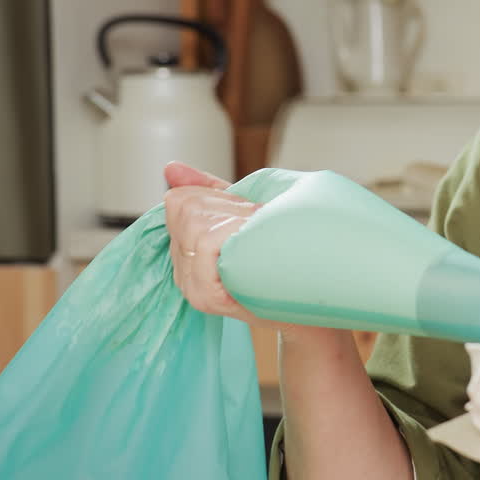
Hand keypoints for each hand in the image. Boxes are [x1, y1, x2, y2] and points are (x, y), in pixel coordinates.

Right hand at [164, 161, 304, 330]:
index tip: (247, 213)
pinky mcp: (204, 295)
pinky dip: (232, 234)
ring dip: (236, 220)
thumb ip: (209, 191)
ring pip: (196, 223)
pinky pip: (205, 243)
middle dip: (227, 208)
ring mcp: (190, 285)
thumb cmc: (278, 267)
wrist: (308, 311)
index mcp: (187, 250)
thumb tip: (172, 168)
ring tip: (259, 239)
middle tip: (257, 228)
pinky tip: (254, 248)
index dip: (215, 198)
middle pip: (186, 209)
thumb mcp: (244, 219)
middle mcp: (182, 270)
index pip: (178, 201)